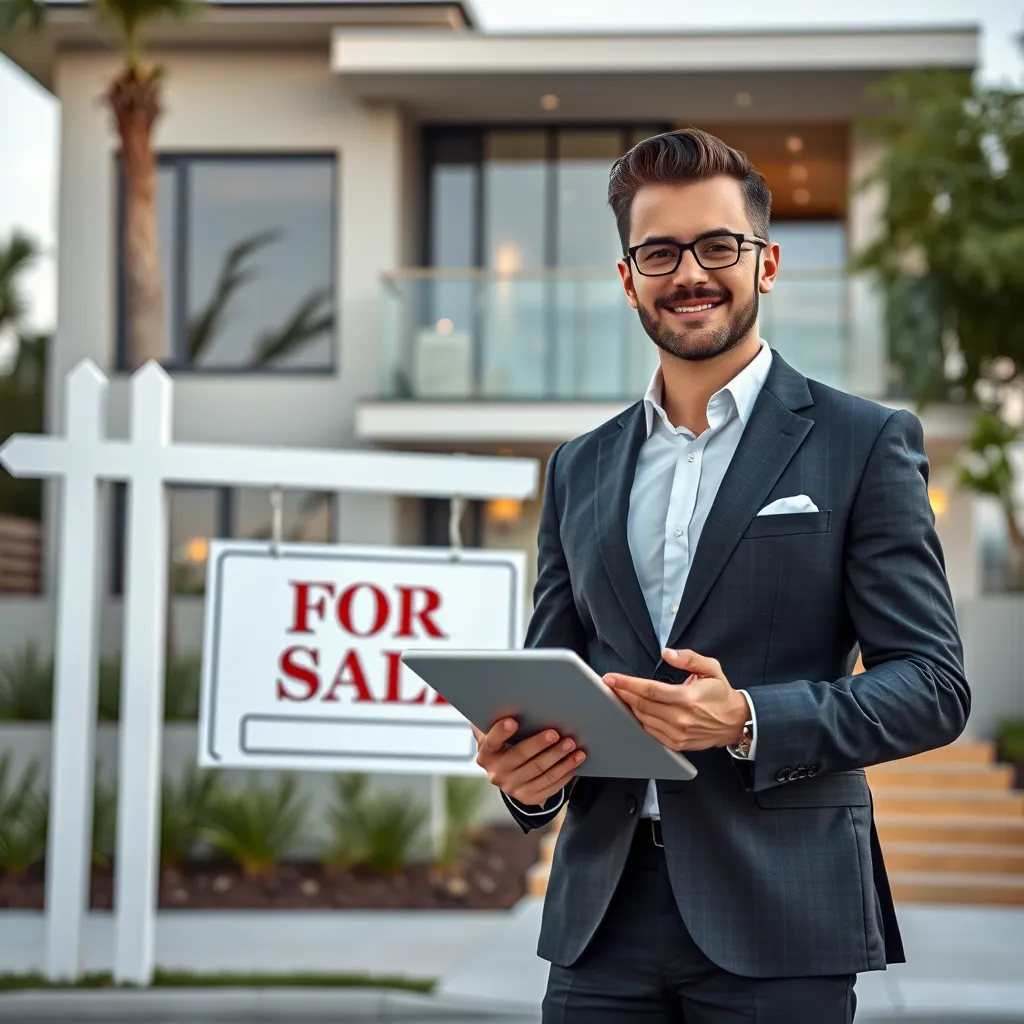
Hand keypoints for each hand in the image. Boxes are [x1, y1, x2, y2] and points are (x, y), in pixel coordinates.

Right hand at [471, 718, 585, 806]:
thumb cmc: (505, 744)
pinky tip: (575, 761)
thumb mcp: (496, 734)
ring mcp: (513, 788)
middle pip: (521, 757)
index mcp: (487, 754)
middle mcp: (497, 773)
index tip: (513, 721)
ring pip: (541, 773)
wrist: (508, 774)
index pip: (492, 742)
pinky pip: (551, 786)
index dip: (501, 732)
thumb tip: (511, 699)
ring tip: (573, 746)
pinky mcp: (529, 797)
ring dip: (560, 759)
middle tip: (557, 733)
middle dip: (540, 744)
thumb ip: (498, 719)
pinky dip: (565, 773)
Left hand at [604, 648, 747, 751]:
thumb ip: (688, 658)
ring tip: (622, 695)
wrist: (735, 722)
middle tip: (611, 685)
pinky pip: (651, 732)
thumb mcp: (711, 668)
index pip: (649, 690)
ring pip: (643, 719)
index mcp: (687, 698)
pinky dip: (641, 720)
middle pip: (642, 705)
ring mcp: (678, 734)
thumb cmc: (721, 693)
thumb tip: (666, 653)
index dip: (626, 684)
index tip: (610, 678)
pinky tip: (637, 710)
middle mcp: (681, 718)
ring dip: (630, 707)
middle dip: (623, 694)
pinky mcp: (677, 744)